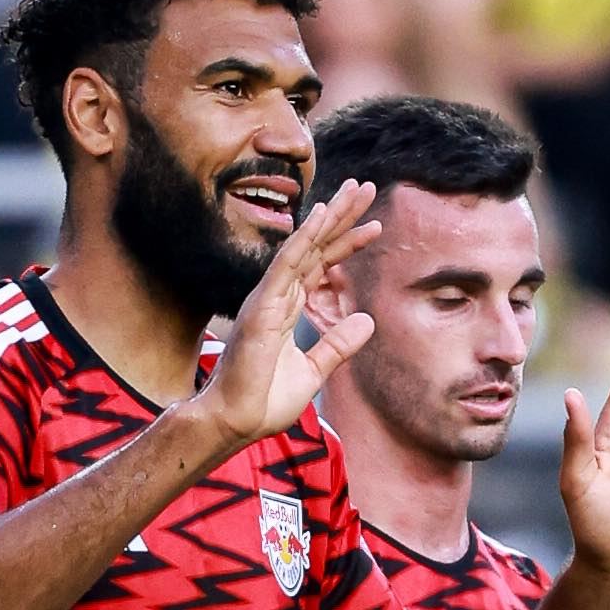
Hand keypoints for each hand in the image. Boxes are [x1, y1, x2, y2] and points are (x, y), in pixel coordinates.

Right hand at [193, 181, 379, 452]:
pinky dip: (304, 239)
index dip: (347, 243)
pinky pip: (285, 265)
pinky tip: (321, 215)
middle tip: (366, 186)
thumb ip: (337, 344)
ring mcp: (268, 298)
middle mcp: (276, 296)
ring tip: (356, 190)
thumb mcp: (313, 371)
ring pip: (303, 247)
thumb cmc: (263, 401)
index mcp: (287, 308)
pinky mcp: (262, 307)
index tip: (375, 224)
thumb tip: (367, 320)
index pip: (321, 266)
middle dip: (342, 217)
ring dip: (330, 217)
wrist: (234, 422)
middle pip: (315, 247)